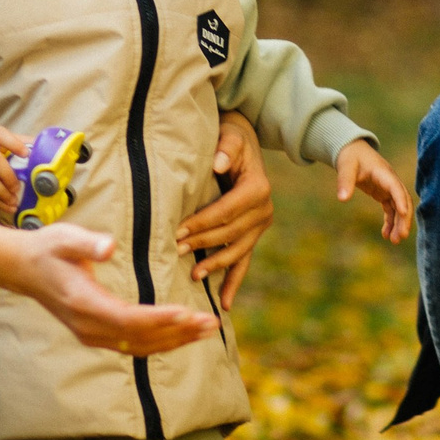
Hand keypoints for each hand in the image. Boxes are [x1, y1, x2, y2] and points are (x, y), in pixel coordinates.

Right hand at [0, 124, 31, 217]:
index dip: (14, 144)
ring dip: (2, 193)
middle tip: (18, 187)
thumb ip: (21, 143)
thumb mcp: (2, 140)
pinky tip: (7, 207)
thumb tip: (45, 150)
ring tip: (14, 201)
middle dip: (8, 176)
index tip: (26, 154)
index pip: (0, 135)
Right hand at [0, 222, 216, 354]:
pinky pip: (135, 345)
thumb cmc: (48, 248)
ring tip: (207, 330)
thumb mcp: (64, 237)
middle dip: (179, 332)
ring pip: (141, 346)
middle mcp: (89, 327)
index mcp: (83, 304)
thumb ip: (87, 243)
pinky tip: (184, 334)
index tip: (187, 312)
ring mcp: (92, 335)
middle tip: (211, 322)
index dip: (158, 319)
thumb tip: (109, 247)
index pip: (127, 318)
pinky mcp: (98, 336)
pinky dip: (163, 342)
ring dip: (176, 340)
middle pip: (140, 338)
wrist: (24, 269)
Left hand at [179, 113, 274, 310]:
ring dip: (215, 265)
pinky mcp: (253, 235)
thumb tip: (217, 164)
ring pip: (236, 251)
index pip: (226, 211)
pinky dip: (233, 282)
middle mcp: (264, 210)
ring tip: (192, 274)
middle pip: (229, 234)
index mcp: (258, 188)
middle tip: (174, 250)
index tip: (178, 230)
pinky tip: (223, 303)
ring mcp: (260, 226)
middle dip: (201, 244)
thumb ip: (226, 148)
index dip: (202, 223)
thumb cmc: (231, 138)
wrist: (243, 143)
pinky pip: (244, 261)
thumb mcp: (231, 135)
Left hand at [336, 139, 413, 243]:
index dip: (400, 200)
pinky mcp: (384, 193)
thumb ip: (344, 182)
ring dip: (398, 223)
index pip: (395, 187)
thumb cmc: (350, 157)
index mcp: (384, 173)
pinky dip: (390, 222)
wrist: (352, 150)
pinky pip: (391, 209)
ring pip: (399, 207)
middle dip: (404, 219)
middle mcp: (390, 181)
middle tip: (401, 237)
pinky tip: (385, 235)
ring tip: (394, 241)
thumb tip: (342, 199)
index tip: (403, 214)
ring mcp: (388, 188)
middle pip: (403, 200)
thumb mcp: (345, 167)